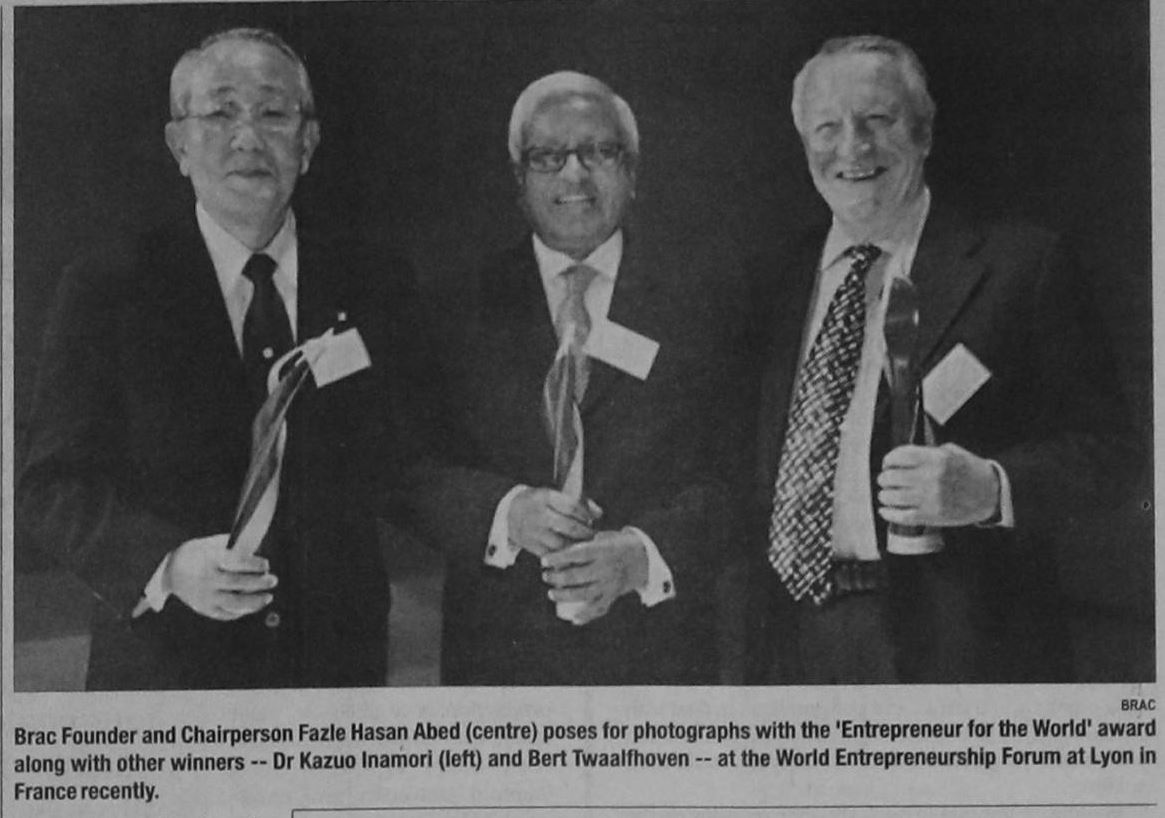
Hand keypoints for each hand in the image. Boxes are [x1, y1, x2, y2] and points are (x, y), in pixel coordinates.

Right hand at [164, 533, 277, 620]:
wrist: (170, 571)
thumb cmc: (200, 554)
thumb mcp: (212, 544)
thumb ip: (235, 547)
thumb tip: (260, 548)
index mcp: (209, 559)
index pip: (235, 562)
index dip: (252, 564)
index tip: (266, 565)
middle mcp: (207, 579)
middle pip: (237, 583)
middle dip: (258, 583)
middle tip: (273, 580)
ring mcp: (205, 596)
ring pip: (233, 603)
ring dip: (254, 602)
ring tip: (269, 597)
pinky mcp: (205, 609)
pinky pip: (227, 614)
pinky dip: (243, 610)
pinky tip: (255, 604)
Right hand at [507, 487, 598, 557]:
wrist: (508, 513)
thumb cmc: (538, 503)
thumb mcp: (553, 496)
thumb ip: (578, 502)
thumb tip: (599, 514)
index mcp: (545, 498)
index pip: (571, 506)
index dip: (585, 514)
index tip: (592, 519)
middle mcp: (539, 515)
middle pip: (569, 527)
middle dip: (585, 533)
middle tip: (592, 535)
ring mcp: (534, 532)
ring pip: (561, 544)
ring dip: (576, 547)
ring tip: (583, 545)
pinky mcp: (531, 545)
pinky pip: (552, 554)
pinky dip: (563, 556)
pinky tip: (571, 554)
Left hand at [540, 530, 648, 624]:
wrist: (643, 558)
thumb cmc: (615, 545)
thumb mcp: (602, 537)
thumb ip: (583, 541)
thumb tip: (558, 544)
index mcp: (603, 550)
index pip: (576, 554)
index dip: (558, 558)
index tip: (543, 561)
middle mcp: (607, 568)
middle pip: (577, 576)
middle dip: (557, 578)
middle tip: (545, 576)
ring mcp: (610, 584)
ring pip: (584, 594)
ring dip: (565, 595)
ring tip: (551, 593)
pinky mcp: (613, 595)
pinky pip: (599, 608)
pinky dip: (586, 616)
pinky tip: (573, 620)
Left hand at [877, 443, 999, 526]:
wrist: (992, 493)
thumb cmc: (971, 471)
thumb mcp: (952, 452)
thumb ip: (928, 452)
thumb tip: (902, 457)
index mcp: (937, 459)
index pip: (900, 456)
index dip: (889, 460)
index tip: (888, 463)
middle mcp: (932, 478)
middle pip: (893, 477)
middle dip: (885, 478)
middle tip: (884, 480)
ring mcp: (931, 498)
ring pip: (893, 497)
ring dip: (885, 495)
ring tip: (885, 494)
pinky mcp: (932, 515)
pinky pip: (903, 516)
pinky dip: (890, 514)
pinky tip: (885, 510)